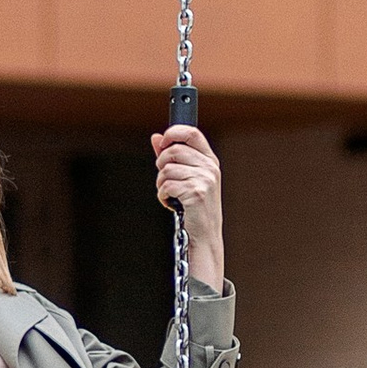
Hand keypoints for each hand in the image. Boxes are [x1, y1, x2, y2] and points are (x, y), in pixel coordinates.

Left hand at [151, 123, 223, 286]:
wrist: (205, 235)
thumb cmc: (195, 207)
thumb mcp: (186, 177)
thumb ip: (172, 156)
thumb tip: (156, 137)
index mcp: (209, 160)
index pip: (192, 133)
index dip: (174, 132)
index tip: (163, 142)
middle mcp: (210, 168)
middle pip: (174, 150)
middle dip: (161, 164)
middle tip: (165, 180)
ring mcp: (204, 180)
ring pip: (166, 169)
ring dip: (161, 184)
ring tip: (170, 195)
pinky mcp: (195, 192)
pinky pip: (166, 185)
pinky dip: (162, 196)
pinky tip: (171, 203)